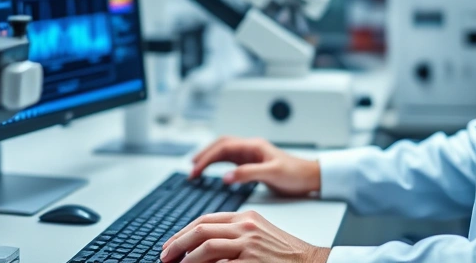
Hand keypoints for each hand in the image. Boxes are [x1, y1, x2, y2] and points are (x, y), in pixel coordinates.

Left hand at [160, 210, 330, 262]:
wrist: (310, 261)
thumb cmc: (284, 252)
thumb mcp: (258, 232)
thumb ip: (233, 233)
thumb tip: (202, 244)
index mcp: (245, 217)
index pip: (206, 219)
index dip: (183, 233)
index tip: (171, 244)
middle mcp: (246, 228)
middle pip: (201, 230)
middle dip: (178, 244)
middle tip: (165, 256)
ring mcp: (249, 245)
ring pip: (207, 246)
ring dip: (187, 259)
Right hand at [190, 136, 320, 195]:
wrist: (310, 177)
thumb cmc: (295, 173)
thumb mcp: (272, 174)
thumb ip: (248, 174)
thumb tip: (225, 177)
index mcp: (254, 146)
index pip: (224, 147)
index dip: (207, 157)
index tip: (195, 169)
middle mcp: (251, 148)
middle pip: (220, 145)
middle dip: (204, 155)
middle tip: (191, 169)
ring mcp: (251, 155)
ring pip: (224, 152)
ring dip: (209, 158)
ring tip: (195, 169)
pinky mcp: (253, 164)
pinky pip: (230, 161)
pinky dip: (218, 164)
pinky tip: (213, 173)